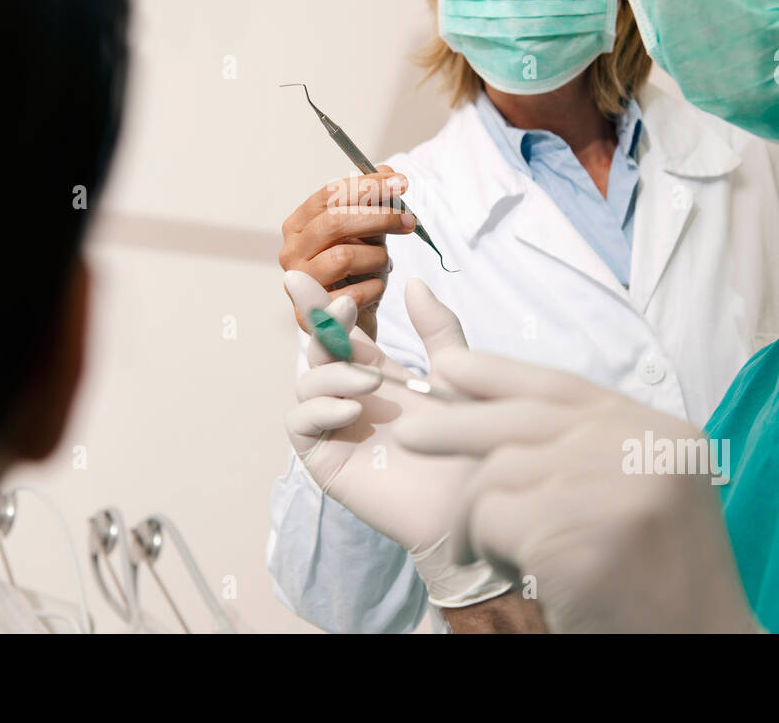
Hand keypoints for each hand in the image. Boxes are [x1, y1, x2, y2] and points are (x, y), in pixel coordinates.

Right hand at [279, 166, 413, 340]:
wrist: (352, 322)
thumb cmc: (357, 273)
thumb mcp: (368, 233)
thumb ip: (374, 204)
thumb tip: (387, 171)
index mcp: (299, 226)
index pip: (329, 195)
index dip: (367, 186)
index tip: (401, 183)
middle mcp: (291, 252)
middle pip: (334, 222)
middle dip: (378, 218)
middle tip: (409, 221)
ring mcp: (297, 284)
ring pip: (343, 257)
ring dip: (377, 258)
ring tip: (384, 264)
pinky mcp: (310, 316)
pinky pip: (353, 294)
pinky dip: (374, 288)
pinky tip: (375, 288)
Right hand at [282, 270, 511, 608]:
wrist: (476, 501)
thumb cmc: (472, 441)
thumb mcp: (458, 373)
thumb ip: (437, 329)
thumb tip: (414, 281)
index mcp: (376, 373)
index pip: (340, 331)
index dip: (322, 304)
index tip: (309, 277)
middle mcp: (350, 396)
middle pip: (316, 350)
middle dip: (318, 324)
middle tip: (340, 310)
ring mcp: (336, 428)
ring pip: (306, 384)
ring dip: (331, 373)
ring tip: (370, 381)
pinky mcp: (328, 461)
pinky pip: (301, 425)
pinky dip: (318, 411)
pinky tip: (351, 410)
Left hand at [395, 349, 761, 633]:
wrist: (700, 649)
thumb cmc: (654, 581)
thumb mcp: (638, 492)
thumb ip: (585, 446)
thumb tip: (490, 401)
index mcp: (663, 434)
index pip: (565, 386)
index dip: (499, 373)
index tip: (448, 363)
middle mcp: (647, 452)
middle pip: (524, 419)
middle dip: (456, 425)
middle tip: (408, 436)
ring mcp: (620, 493)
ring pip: (500, 472)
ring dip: (475, 516)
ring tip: (482, 550)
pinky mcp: (586, 541)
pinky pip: (494, 521)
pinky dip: (486, 548)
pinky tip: (512, 574)